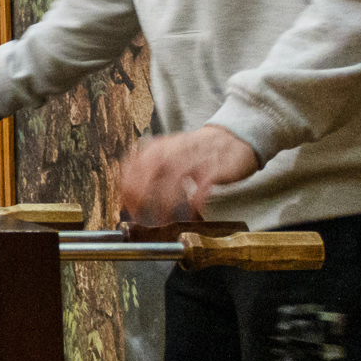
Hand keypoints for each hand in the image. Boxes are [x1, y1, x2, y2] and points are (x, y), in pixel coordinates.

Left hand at [120, 126, 258, 223]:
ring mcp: (194, 157)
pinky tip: (193, 214)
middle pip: (149, 170)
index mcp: (158, 146)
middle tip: (141, 215)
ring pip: (173, 179)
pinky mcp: (214, 167)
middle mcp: (173, 149)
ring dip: (166, 204)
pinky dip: (195, 202)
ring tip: (164, 221)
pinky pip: (201, 186)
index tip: (128, 206)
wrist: (232, 140)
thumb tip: (131, 196)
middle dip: (141, 195)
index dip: (127, 188)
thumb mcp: (169, 155)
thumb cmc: (196, 153)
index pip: (133, 166)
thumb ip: (151, 171)